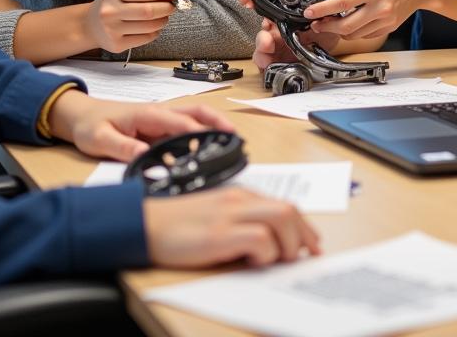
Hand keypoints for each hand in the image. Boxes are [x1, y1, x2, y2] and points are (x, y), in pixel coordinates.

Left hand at [46, 88, 234, 159]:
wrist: (80, 116)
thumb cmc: (90, 125)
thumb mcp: (99, 139)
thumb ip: (122, 147)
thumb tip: (145, 156)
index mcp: (147, 114)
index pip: (180, 122)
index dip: (199, 132)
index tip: (215, 142)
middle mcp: (158, 112)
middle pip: (195, 112)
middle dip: (217, 121)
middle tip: (234, 136)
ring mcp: (160, 118)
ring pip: (193, 116)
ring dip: (212, 124)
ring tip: (229, 139)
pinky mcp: (158, 126)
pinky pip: (183, 127)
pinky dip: (200, 132)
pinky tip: (205, 146)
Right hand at [83, 0, 178, 54]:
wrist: (88, 25)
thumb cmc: (110, 5)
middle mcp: (110, 12)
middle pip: (148, 11)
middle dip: (166, 8)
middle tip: (172, 7)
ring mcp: (112, 30)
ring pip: (149, 27)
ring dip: (163, 21)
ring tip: (163, 17)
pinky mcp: (116, 45)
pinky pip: (145, 39)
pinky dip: (155, 33)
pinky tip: (153, 28)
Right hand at [144, 187, 320, 267]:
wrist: (144, 224)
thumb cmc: (178, 226)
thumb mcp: (217, 218)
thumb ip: (241, 221)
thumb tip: (271, 243)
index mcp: (240, 196)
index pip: (284, 205)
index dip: (303, 225)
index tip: (312, 243)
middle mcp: (239, 200)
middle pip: (288, 210)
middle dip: (304, 234)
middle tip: (306, 255)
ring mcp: (230, 215)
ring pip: (281, 218)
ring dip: (289, 244)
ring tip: (280, 259)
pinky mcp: (219, 234)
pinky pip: (259, 239)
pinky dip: (265, 252)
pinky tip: (254, 260)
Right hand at [236, 0, 339, 70]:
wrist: (329, 57)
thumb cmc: (324, 35)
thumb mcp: (328, 19)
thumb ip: (328, 7)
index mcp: (287, 16)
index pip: (268, 5)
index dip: (255, 0)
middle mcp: (278, 29)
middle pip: (262, 26)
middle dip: (259, 27)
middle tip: (266, 33)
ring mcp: (276, 46)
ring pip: (261, 44)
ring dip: (261, 45)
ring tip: (267, 46)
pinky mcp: (275, 61)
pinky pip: (264, 62)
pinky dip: (263, 62)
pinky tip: (268, 62)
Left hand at [304, 0, 431, 39]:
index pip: (341, 3)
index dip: (322, 10)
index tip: (309, 12)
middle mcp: (379, 8)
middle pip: (346, 26)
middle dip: (327, 27)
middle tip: (315, 23)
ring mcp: (385, 20)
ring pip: (355, 34)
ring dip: (339, 30)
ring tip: (331, 22)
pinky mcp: (389, 27)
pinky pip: (366, 35)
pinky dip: (354, 31)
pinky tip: (350, 21)